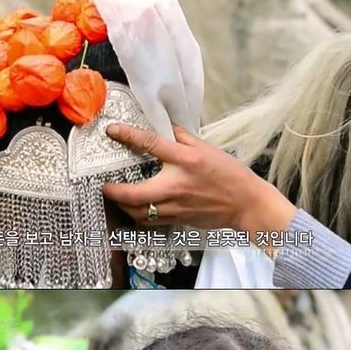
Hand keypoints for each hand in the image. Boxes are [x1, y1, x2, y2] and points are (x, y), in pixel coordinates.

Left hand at [102, 123, 296, 236]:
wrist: (245, 203)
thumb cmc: (230, 174)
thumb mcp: (208, 148)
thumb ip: (183, 138)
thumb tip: (165, 127)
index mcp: (185, 161)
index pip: (151, 144)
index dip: (128, 135)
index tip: (112, 131)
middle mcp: (177, 185)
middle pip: (135, 194)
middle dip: (114, 192)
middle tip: (104, 186)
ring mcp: (176, 206)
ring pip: (140, 212)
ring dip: (123, 206)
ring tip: (117, 198)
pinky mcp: (178, 219)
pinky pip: (151, 221)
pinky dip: (138, 216)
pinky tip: (135, 209)